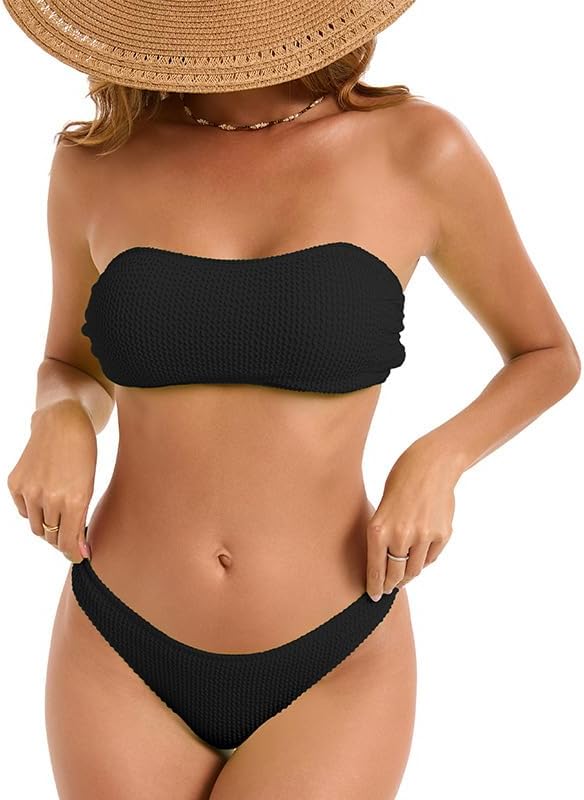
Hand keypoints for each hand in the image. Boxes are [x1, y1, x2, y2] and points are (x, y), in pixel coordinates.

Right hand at [6, 399, 96, 562]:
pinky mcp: (15, 484)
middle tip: (69, 534)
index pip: (69, 541)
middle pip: (52, 536)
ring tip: (57, 515)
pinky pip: (22, 511)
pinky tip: (43, 498)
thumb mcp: (90, 486)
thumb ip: (82, 518)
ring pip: (36, 527)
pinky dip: (32, 511)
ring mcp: (30, 490)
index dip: (73, 552)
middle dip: (61, 540)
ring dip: (47, 527)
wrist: (63, 422)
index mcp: (75, 499)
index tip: (78, 556)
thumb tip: (80, 551)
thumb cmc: (83, 454)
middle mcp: (50, 497)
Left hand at [366, 439, 461, 599]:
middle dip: (391, 585)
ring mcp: (423, 536)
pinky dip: (424, 560)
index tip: (374, 596)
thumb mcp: (381, 509)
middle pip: (396, 574)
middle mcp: (400, 536)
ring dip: (408, 575)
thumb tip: (384, 566)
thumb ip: (382, 536)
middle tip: (388, 589)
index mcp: (378, 529)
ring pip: (415, 570)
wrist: (430, 465)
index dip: (374, 586)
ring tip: (403, 574)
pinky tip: (419, 555)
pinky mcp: (442, 534)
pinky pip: (431, 558)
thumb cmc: (400, 483)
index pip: (375, 569)